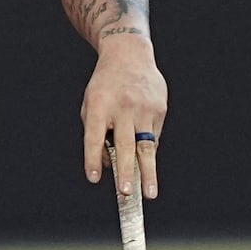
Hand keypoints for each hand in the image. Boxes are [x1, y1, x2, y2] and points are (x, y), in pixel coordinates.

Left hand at [83, 33, 167, 198]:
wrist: (128, 55)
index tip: (94, 179)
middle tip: (126, 193)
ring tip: (149, 194)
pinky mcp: (159, 108)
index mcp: (99, 105)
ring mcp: (144, 108)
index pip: (94, 137)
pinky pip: (153, 136)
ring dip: (148, 172)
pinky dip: (147, 149)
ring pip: (146, 146)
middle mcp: (122, 107)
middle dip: (126, 172)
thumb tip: (109, 165)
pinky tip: (145, 158)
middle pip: (124, 145)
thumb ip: (95, 133)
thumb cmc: (105, 87)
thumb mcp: (91, 104)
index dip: (93, 159)